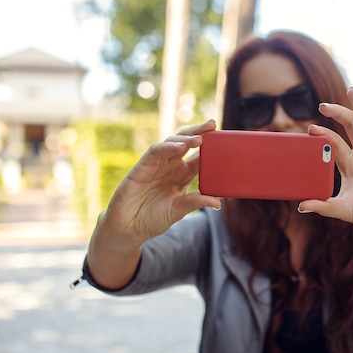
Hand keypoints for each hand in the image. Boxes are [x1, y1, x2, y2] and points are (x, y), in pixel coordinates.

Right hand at [100, 120, 220, 246]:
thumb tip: (218, 203)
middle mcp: (171, 167)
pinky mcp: (143, 166)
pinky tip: (179, 146)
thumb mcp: (178, 211)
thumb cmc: (153, 219)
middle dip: (199, 132)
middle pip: (187, 143)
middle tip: (212, 124)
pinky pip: (156, 151)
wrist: (129, 228)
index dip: (211, 147)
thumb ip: (195, 203)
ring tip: (199, 139)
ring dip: (185, 138)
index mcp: (182, 176)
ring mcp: (157, 165)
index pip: (199, 156)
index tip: (224, 138)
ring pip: (172, 143)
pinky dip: (167, 147)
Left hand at [299, 88, 352, 245]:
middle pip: (349, 125)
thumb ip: (324, 207)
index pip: (334, 143)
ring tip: (351, 90)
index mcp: (350, 165)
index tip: (311, 129)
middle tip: (323, 105)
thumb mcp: (345, 210)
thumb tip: (301, 206)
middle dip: (337, 113)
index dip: (323, 134)